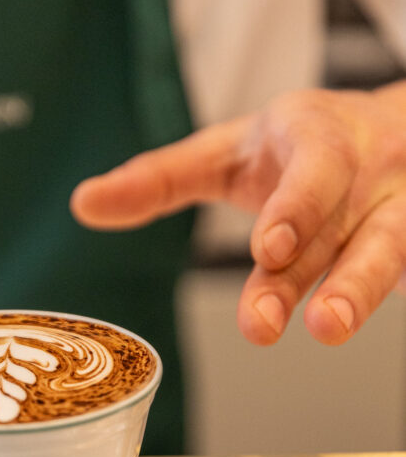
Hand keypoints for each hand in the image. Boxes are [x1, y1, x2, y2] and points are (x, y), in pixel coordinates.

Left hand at [70, 83, 405, 345]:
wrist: (393, 128)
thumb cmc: (294, 146)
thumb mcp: (226, 150)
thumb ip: (160, 179)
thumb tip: (83, 204)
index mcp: (316, 136)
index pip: (315, 166)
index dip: (296, 207)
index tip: (268, 248)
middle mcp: (369, 172)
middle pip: (345, 224)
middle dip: (310, 273)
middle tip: (262, 323)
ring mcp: (405, 207)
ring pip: (391, 250)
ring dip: (360, 291)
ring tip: (329, 328)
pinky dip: (400, 289)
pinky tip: (370, 319)